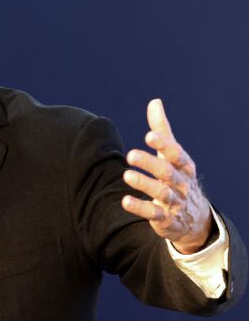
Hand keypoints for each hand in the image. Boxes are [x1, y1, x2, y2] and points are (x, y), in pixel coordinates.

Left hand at [121, 99, 211, 253]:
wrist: (194, 218)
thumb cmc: (178, 177)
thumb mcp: (172, 155)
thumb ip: (162, 130)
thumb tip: (155, 102)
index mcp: (183, 166)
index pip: (175, 153)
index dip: (164, 144)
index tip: (149, 135)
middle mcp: (181, 183)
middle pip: (167, 172)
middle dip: (150, 163)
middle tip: (130, 154)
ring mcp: (175, 202)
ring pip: (161, 192)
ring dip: (144, 184)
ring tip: (126, 175)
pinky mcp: (165, 219)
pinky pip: (153, 214)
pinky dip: (140, 208)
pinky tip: (124, 201)